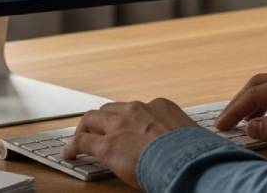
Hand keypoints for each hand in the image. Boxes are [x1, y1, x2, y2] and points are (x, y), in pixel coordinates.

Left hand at [62, 98, 197, 188]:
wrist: (188, 161)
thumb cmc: (195, 153)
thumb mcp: (191, 136)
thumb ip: (180, 136)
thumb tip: (185, 146)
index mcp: (161, 106)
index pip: (137, 109)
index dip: (127, 120)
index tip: (125, 128)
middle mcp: (138, 109)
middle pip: (111, 109)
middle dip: (102, 120)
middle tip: (96, 130)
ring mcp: (120, 125)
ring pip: (92, 119)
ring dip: (85, 129)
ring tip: (79, 140)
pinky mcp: (107, 145)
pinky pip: (82, 141)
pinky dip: (73, 146)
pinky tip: (70, 154)